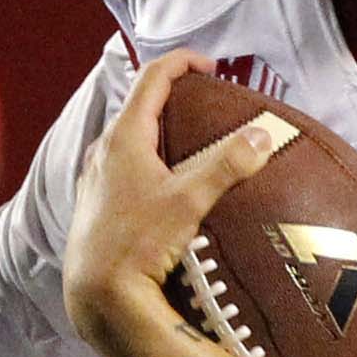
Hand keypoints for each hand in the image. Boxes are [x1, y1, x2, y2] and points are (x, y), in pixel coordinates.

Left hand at [57, 54, 293, 347]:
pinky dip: (146, 162)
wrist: (98, 294)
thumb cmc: (138, 243)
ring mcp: (95, 179)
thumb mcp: (189, 201)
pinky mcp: (94, 206)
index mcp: (122, 137)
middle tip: (204, 105)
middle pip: (138, 107)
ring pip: (128, 140)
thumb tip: (262, 136)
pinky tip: (163, 187)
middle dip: (173, 98)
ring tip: (189, 146)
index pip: (152, 77)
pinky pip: (122, 169)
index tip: (211, 66)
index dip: (183, 62)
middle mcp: (102, 151)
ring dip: (158, 133)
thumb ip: (226, 165)